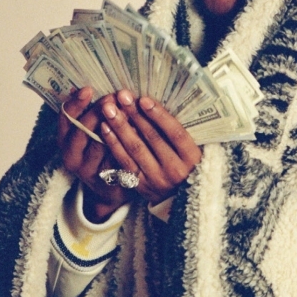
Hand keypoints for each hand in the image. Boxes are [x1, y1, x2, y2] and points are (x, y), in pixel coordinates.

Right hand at [58, 87, 133, 221]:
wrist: (111, 188)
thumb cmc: (102, 151)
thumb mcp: (91, 132)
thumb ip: (91, 112)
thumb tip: (89, 86)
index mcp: (65, 140)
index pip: (66, 119)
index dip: (76, 103)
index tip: (88, 89)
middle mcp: (72, 156)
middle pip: (81, 132)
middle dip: (97, 112)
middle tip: (112, 98)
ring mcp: (88, 171)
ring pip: (99, 146)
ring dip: (115, 128)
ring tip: (127, 111)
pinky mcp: (105, 182)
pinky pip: (116, 162)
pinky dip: (126, 147)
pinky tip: (139, 134)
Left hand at [99, 89, 201, 205]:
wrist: (182, 199)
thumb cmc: (185, 165)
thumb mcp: (189, 149)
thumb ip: (174, 131)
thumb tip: (148, 104)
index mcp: (192, 158)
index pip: (175, 133)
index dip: (159, 116)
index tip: (143, 99)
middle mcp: (176, 170)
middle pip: (152, 138)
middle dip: (135, 115)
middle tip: (121, 97)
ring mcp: (157, 179)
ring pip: (136, 150)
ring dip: (120, 127)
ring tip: (108, 109)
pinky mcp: (141, 186)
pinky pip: (124, 162)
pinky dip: (114, 144)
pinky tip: (105, 129)